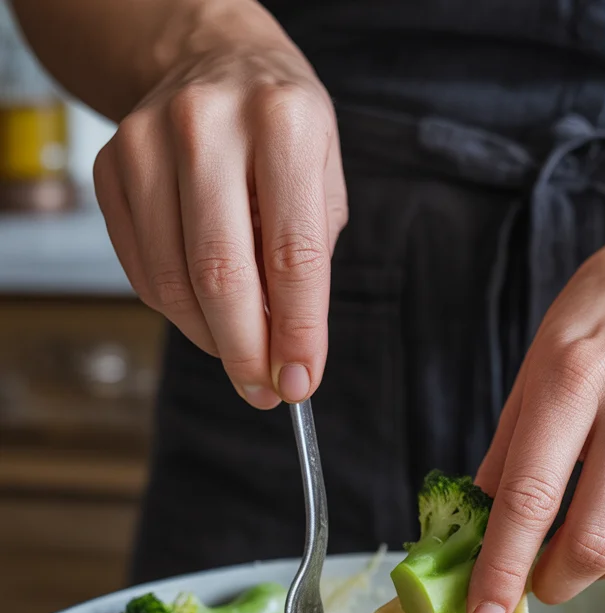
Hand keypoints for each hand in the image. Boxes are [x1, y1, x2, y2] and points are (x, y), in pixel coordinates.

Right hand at [93, 32, 346, 407]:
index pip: (292, 256)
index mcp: (283, 124)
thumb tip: (287, 351)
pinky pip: (144, 272)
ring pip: (175, 282)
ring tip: (241, 351)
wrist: (212, 61)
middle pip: (222, 275)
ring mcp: (148, 143)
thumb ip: (308, 261)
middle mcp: (209, 125)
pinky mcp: (111, 167)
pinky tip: (205, 310)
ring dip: (212, 338)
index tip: (299, 383)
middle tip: (263, 390)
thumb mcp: (324, 180)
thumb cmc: (280, 131)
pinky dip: (178, 311)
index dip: (297, 333)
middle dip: (246, 352)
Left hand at [469, 188, 604, 612]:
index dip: (501, 569)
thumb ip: (507, 451)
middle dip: (556, 582)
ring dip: (604, 564)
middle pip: (595, 541)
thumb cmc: (600, 323)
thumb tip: (480, 532)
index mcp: (573, 376)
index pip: (529, 497)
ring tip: (588, 533)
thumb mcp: (534, 366)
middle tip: (541, 582)